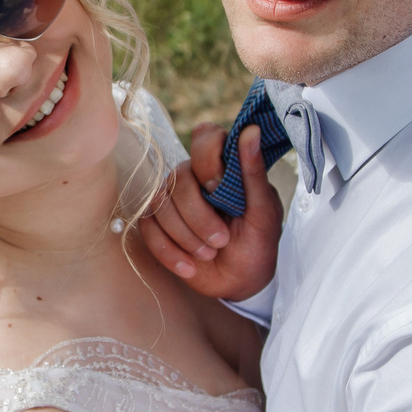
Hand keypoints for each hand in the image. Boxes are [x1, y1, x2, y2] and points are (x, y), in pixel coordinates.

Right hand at [137, 123, 281, 302]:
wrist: (241, 282)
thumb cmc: (257, 244)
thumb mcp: (264, 211)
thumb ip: (255, 172)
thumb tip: (251, 130)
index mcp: (224, 165)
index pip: (205, 136)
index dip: (207, 160)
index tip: (219, 189)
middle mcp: (195, 176)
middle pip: (179, 179)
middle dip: (198, 217)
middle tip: (222, 240)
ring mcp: (173, 199)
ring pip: (160, 205)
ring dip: (185, 237)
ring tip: (209, 254)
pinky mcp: (157, 223)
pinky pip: (147, 227)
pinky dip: (168, 251)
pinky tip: (190, 267)